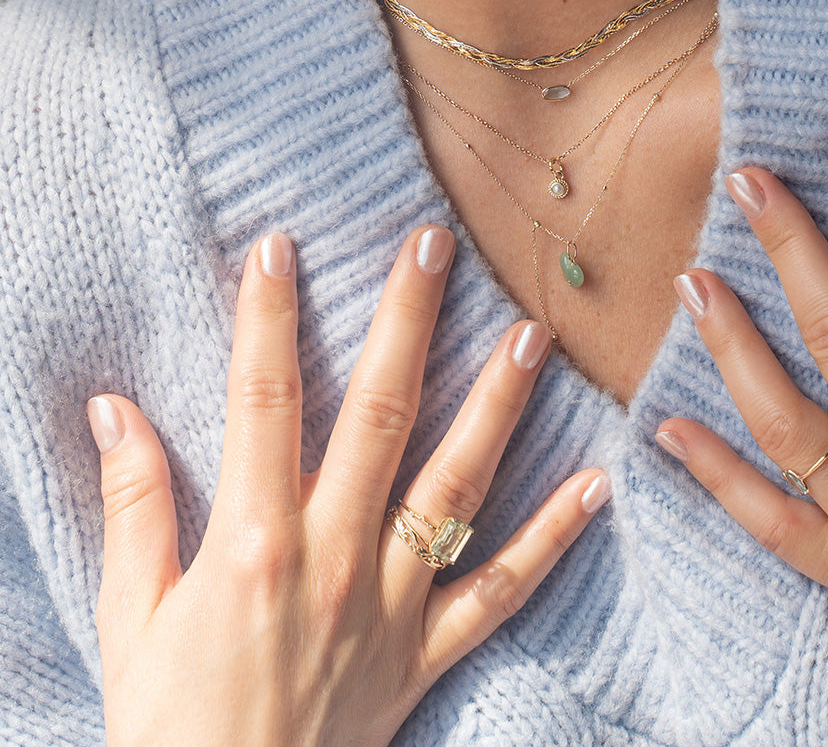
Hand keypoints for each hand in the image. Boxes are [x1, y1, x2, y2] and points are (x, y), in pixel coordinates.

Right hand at [87, 225, 608, 746]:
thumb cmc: (168, 724)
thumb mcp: (131, 617)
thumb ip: (132, 505)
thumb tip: (115, 408)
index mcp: (252, 542)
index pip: (264, 401)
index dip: (268, 319)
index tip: (280, 247)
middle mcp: (334, 556)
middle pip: (379, 414)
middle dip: (406, 321)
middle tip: (435, 244)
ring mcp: (392, 602)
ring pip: (457, 484)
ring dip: (497, 404)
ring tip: (532, 335)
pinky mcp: (429, 649)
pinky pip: (503, 588)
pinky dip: (554, 536)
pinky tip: (597, 482)